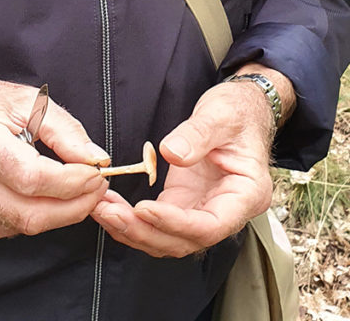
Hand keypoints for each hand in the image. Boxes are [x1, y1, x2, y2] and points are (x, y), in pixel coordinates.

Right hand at [0, 76, 110, 240]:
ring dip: (61, 211)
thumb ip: (65, 129)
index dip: (72, 181)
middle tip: (98, 186)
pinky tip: (40, 193)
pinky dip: (38, 214)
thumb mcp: (27, 100)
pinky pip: (15, 229)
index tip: (97, 172)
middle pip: (32, 213)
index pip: (32, 177)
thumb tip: (96, 159)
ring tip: (76, 186)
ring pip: (27, 226)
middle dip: (76, 204)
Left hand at [90, 79, 276, 257]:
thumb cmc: (238, 111)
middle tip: (110, 213)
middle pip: (185, 240)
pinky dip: (133, 219)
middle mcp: (227, 211)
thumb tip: (171, 153)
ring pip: (167, 238)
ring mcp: (203, 209)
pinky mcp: (184, 202)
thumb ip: (198, 134)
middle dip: (145, 231)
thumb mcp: (221, 115)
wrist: (240, 108)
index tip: (144, 209)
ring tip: (102, 211)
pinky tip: (110, 206)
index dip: (176, 223)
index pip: (211, 225)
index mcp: (247, 195)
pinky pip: (158, 221)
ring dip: (133, 230)